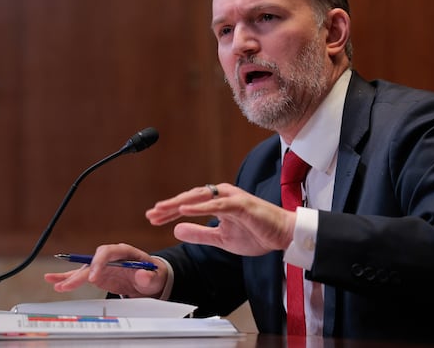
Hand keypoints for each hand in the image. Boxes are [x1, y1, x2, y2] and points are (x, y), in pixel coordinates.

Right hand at [44, 243, 166, 297]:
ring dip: (70, 276)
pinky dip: (69, 279)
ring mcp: (103, 266)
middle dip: (81, 273)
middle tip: (70, 285)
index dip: (99, 263)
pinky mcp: (98, 275)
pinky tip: (55, 282)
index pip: (108, 252)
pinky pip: (82, 276)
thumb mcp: (155, 276)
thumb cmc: (153, 275)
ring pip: (84, 268)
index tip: (93, 277)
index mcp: (125, 252)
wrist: (151, 280)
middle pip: (92, 261)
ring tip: (54, 281)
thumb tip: (142, 274)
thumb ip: (149, 276)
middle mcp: (111, 257)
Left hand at [145, 183, 295, 255]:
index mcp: (217, 201)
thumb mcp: (221, 238)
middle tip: (151, 214)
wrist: (283, 235)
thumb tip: (177, 230)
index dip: (170, 211)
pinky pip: (217, 205)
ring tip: (162, 210)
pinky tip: (184, 211)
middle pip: (189, 198)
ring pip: (200, 198)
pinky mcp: (240, 204)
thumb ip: (200, 234)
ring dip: (179, 204)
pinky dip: (200, 207)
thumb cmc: (256, 233)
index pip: (188, 204)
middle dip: (169, 206)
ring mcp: (231, 197)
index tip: (153, 218)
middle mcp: (221, 195)